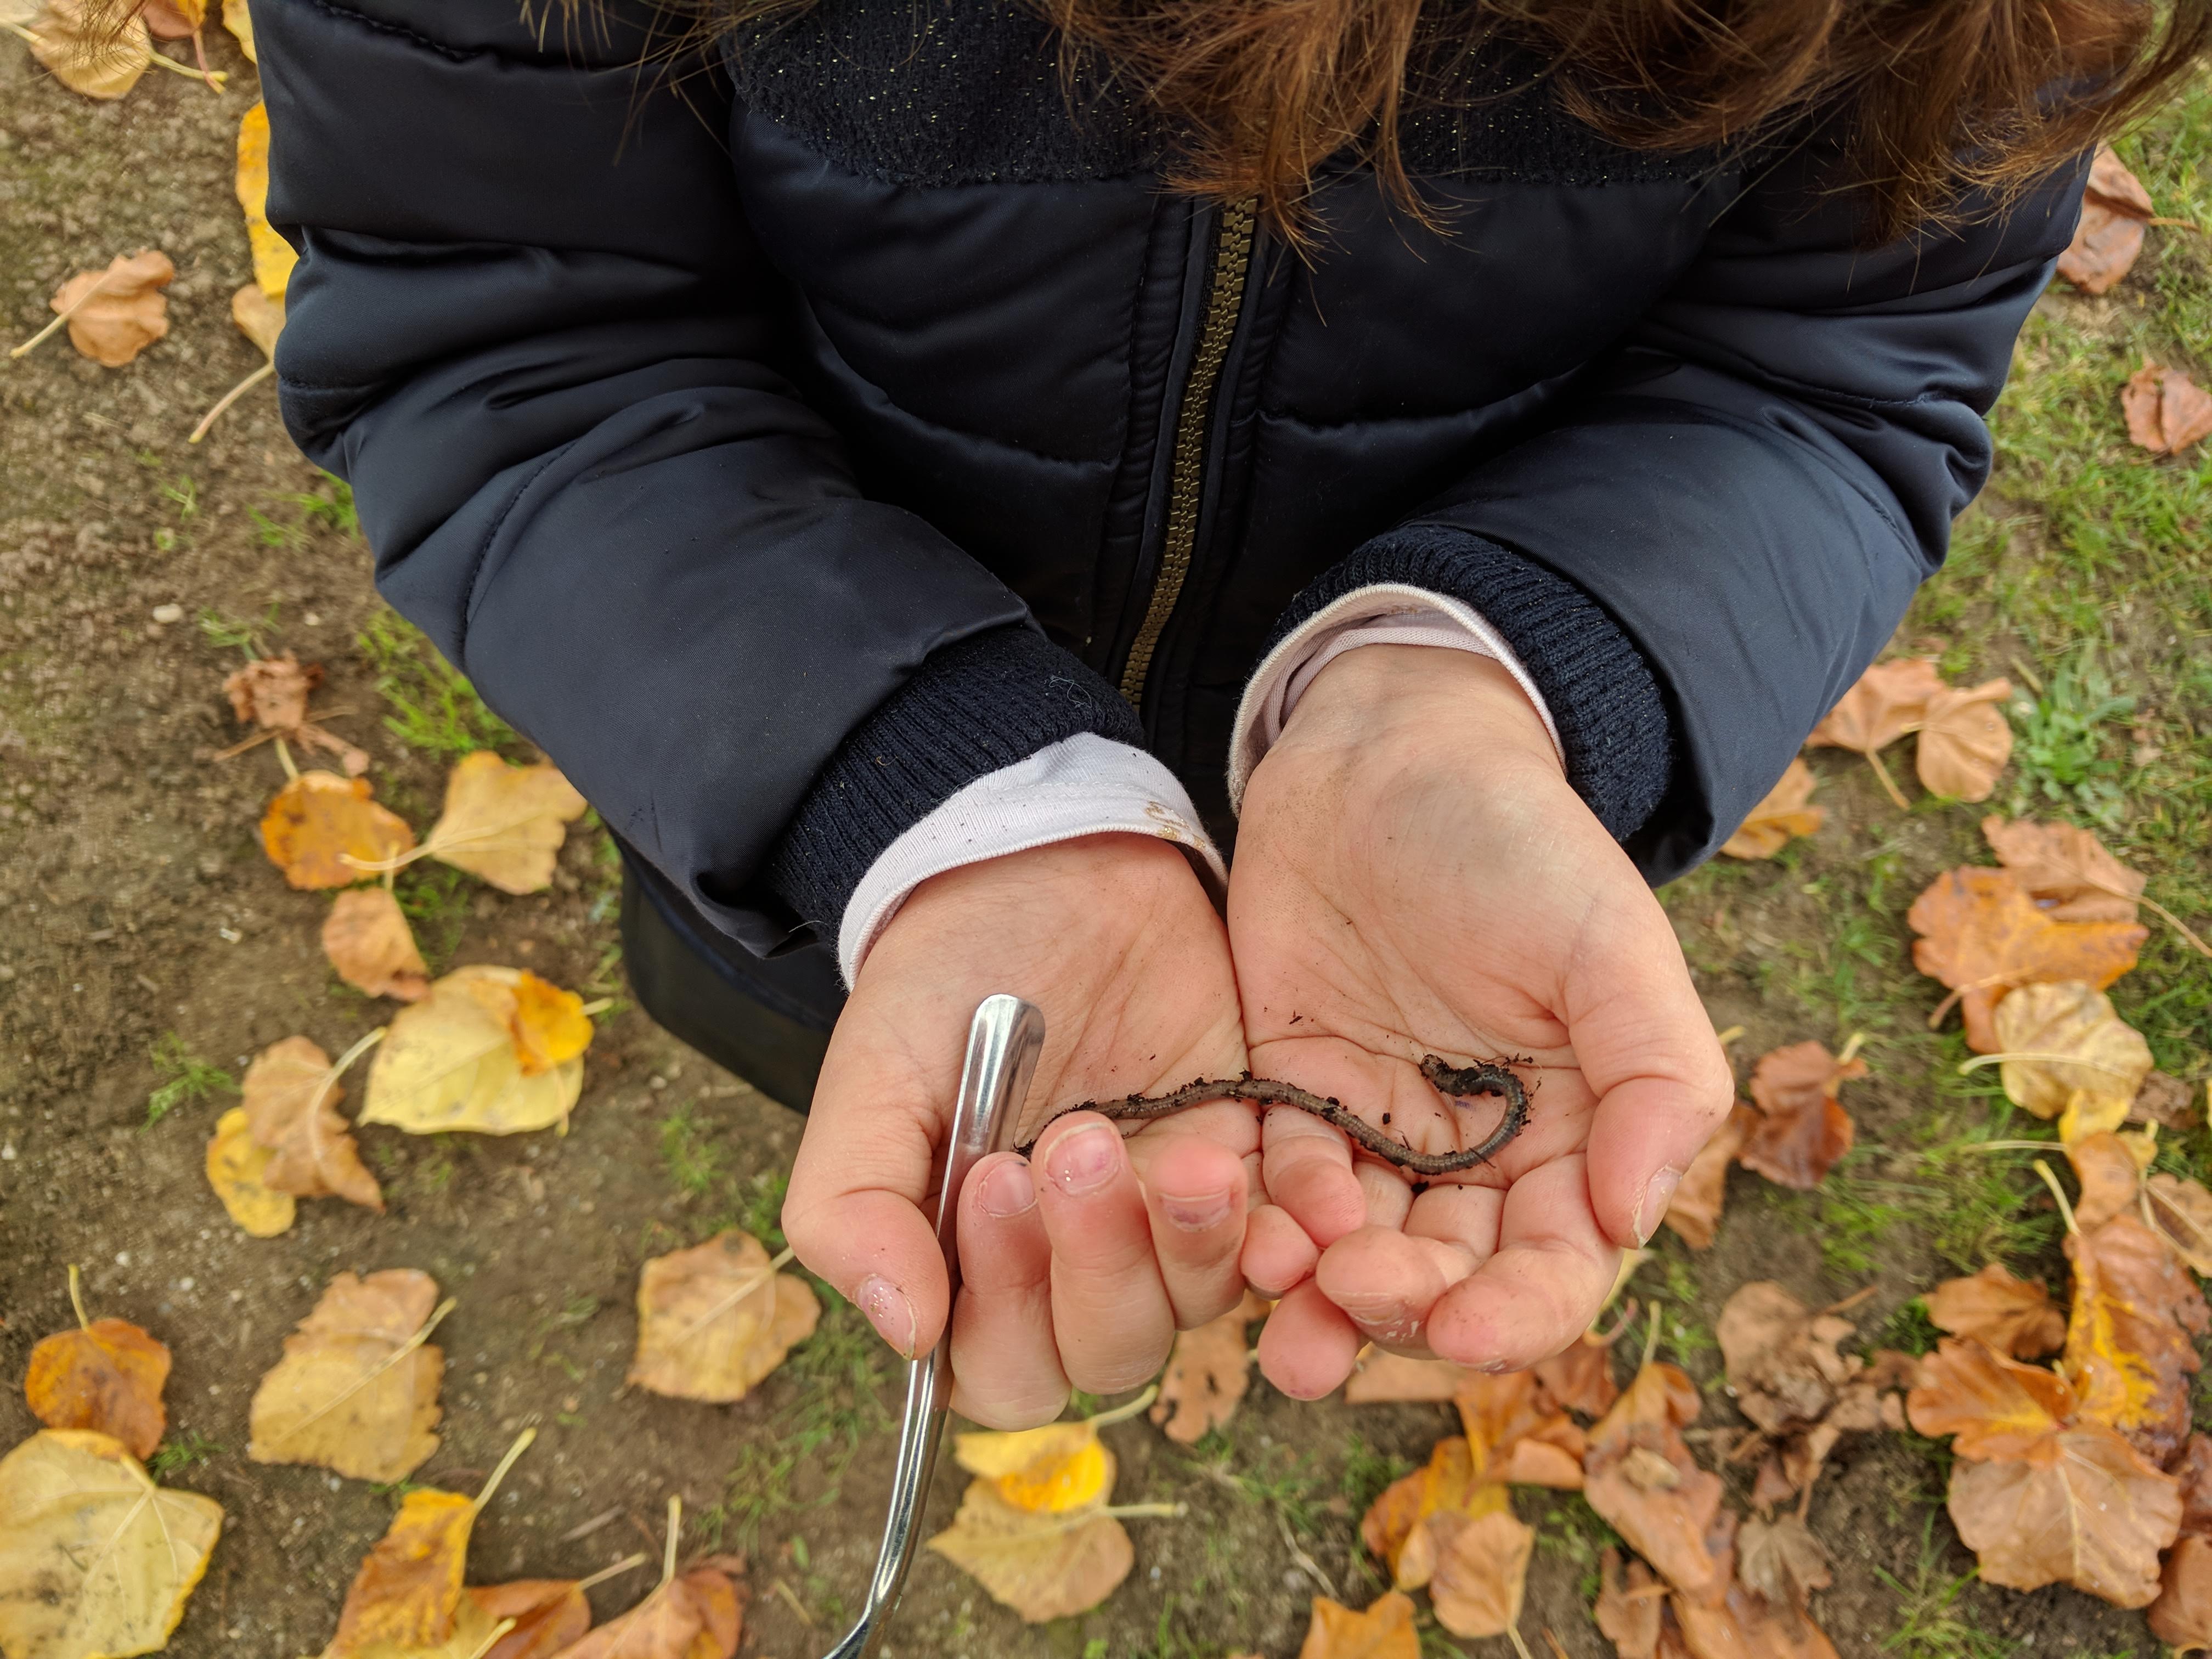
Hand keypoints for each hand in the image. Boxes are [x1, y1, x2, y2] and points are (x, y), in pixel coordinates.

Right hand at [783, 834, 1254, 1427]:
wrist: (1050, 865)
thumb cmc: (946, 975)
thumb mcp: (873, 1074)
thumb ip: (854, 1205)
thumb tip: (904, 1329)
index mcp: (971, 1264)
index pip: (996, 1366)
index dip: (1002, 1305)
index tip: (994, 1180)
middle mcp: (1072, 1262)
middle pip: (1107, 1352)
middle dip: (1097, 1265)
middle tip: (1076, 1142)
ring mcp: (1164, 1220)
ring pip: (1194, 1307)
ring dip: (1188, 1245)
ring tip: (1183, 1157)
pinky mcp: (1245, 1163)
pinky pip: (1277, 1237)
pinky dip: (1277, 1233)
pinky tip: (1258, 1183)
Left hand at [1227, 647, 1731, 1395]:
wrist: (1388, 755)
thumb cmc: (1521, 843)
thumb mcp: (1611, 944)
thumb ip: (1652, 1078)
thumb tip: (1633, 1219)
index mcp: (1572, 1141)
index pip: (1553, 1269)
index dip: (1516, 1318)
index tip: (1466, 1332)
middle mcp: (1475, 1160)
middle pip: (1444, 1282)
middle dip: (1400, 1311)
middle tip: (1350, 1300)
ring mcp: (1376, 1133)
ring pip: (1350, 1255)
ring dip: (1318, 1298)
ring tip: (1285, 1319)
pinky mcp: (1288, 1096)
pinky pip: (1273, 1181)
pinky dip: (1260, 1218)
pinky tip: (1245, 1234)